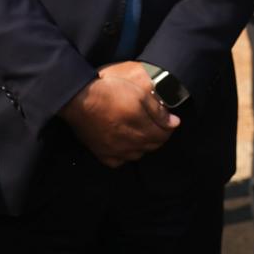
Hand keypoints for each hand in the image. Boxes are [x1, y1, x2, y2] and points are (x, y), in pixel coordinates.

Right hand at [58, 60, 174, 166]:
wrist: (79, 100)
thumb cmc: (110, 92)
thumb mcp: (138, 94)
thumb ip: (158, 111)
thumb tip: (174, 122)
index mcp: (142, 130)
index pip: (163, 135)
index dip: (168, 127)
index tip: (167, 120)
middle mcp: (131, 145)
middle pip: (152, 146)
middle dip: (156, 136)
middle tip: (153, 124)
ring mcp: (116, 152)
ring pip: (137, 155)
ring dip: (142, 145)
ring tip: (138, 132)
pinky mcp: (102, 154)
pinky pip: (119, 161)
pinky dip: (124, 155)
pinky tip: (123, 144)